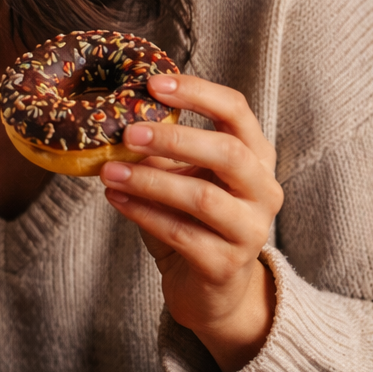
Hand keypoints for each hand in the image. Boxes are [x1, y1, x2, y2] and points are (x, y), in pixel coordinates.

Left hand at [99, 74, 284, 371]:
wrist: (210, 288)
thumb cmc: (193, 221)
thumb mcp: (185, 175)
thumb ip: (165, 148)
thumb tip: (117, 114)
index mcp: (256, 156)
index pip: (237, 111)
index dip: (197, 92)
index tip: (153, 83)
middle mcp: (263, 190)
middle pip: (228, 152)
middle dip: (174, 138)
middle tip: (128, 132)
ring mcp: (250, 230)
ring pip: (202, 197)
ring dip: (149, 181)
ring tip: (109, 171)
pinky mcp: (226, 265)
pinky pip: (181, 233)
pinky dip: (142, 213)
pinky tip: (115, 199)